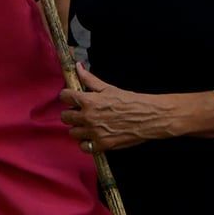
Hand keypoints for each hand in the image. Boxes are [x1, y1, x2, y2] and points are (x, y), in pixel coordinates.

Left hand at [59, 66, 174, 152]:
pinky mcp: (103, 145)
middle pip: (65, 117)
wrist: (149, 117)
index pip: (64, 97)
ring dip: (78, 129)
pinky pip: (84, 147)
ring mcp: (94, 132)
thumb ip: (90, 79)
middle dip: (71, 114)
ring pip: (72, 132)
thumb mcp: (108, 88)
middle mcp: (88, 117)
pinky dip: (86, 143)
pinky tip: (92, 137)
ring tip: (87, 125)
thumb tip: (78, 67)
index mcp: (88, 100)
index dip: (67, 96)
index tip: (72, 98)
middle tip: (80, 113)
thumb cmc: (131, 101)